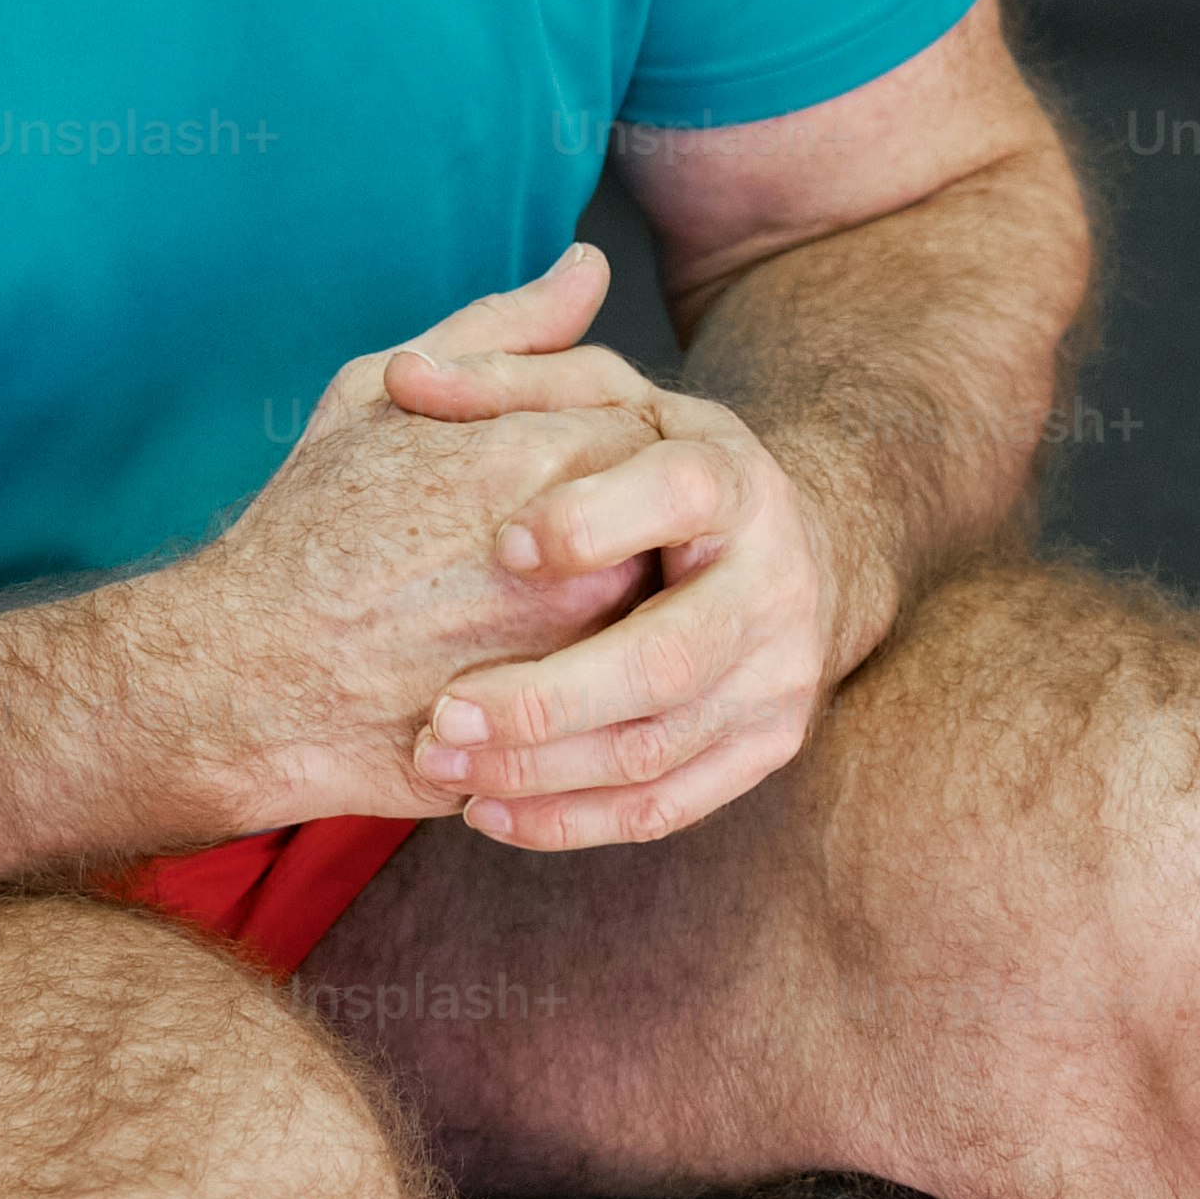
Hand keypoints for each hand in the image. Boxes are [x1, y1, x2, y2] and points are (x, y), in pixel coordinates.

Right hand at [152, 249, 677, 828]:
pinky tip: (525, 661)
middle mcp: (580, 558)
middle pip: (665, 525)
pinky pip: (622, 698)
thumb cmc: (305, 531)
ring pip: (652, 614)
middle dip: (623, 526)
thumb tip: (586, 267)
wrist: (246, 677)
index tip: (548, 474)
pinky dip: (593, 675)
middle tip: (547, 543)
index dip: (600, 450)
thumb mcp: (380, 399)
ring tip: (528, 601)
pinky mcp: (566, 736)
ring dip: (616, 599)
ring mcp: (577, 658)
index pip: (644, 433)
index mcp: (541, 460)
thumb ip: (502, 332)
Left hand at [386, 282, 845, 851]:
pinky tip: (488, 813)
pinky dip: (572, 822)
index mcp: (730, 478)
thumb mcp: (600, 403)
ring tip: (439, 765)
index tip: (503, 544)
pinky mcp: (764, 746)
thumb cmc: (657, 468)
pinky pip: (665, 807)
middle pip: (669, 657)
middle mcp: (774, 581)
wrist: (793, 550)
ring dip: (540, 773)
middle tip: (442, 716)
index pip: (679, 492)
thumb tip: (406, 376)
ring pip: (656, 749)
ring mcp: (777, 676)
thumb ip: (502, 379)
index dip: (595, 520)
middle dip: (546, 698)